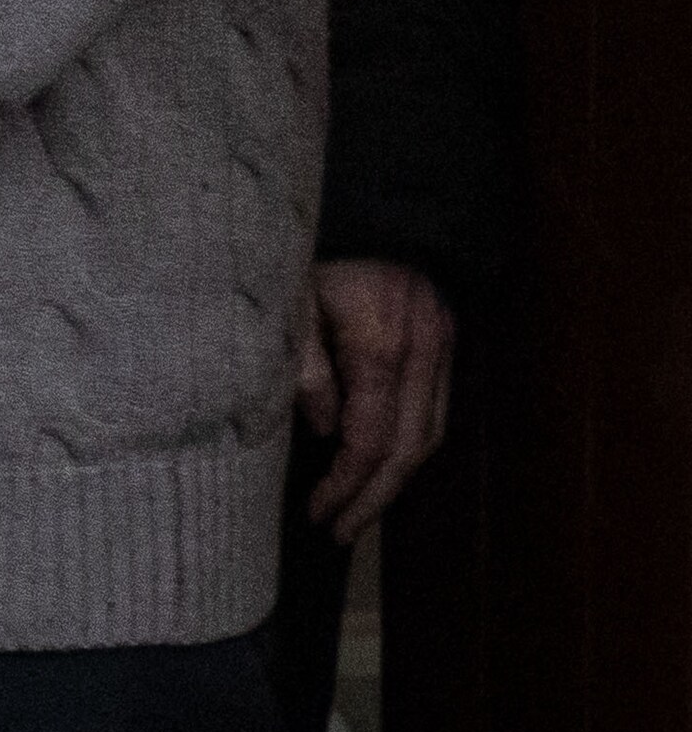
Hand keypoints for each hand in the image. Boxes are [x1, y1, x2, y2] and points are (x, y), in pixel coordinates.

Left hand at [297, 258, 456, 540]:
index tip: (318, 514)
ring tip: (358, 510)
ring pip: (432, 433)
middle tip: (340, 532)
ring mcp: (441, 345)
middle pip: (411, 448)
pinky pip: (436, 408)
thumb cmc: (313, 247)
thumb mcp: (288, 301)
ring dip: (398, 478)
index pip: (371, 439)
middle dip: (375, 497)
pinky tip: (382, 463)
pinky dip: (412, 444)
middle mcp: (423, 352)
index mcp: (381, 345)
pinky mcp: (444, 339)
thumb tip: (323, 432)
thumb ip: (303, 366)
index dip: (346, 485)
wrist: (370, 199)